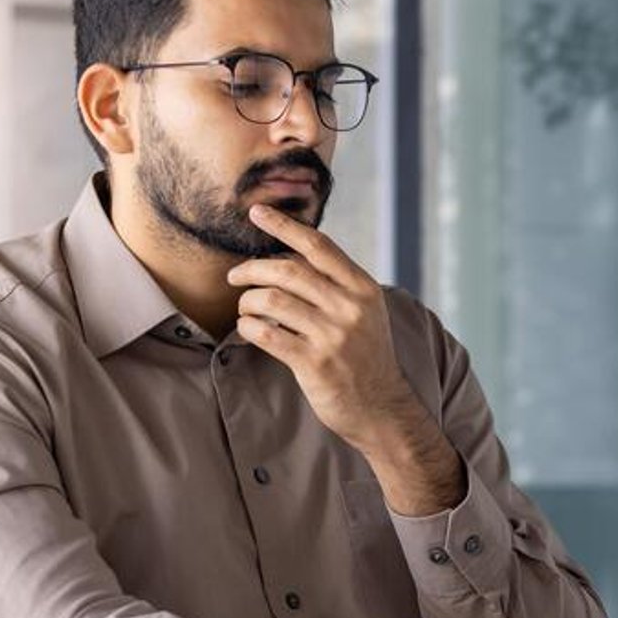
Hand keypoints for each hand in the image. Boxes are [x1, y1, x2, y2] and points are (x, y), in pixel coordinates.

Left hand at [229, 206, 464, 514]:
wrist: (381, 406)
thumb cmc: (364, 356)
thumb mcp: (364, 312)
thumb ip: (336, 284)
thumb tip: (290, 254)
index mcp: (362, 288)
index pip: (318, 246)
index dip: (284, 225)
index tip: (257, 211)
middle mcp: (350, 307)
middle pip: (288, 270)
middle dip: (252, 269)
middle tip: (235, 276)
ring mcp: (333, 335)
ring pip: (272, 300)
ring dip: (248, 301)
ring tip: (245, 308)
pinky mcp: (314, 362)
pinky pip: (266, 334)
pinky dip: (248, 327)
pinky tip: (247, 329)